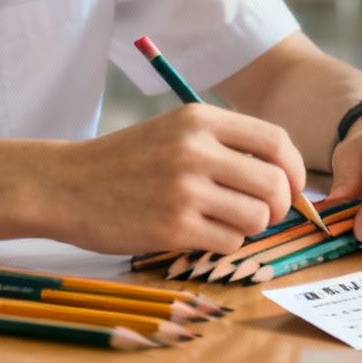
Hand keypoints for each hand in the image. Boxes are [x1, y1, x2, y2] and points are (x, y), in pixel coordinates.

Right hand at [51, 103, 306, 254]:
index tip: (291, 186)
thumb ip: (224, 145)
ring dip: (250, 227)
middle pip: (275, 183)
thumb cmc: (126, 161)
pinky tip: (202, 234)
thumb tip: (284, 177)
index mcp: (199, 119)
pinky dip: (225, 243)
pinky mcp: (173, 228)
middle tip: (263, 213)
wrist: (66, 185)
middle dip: (279, 206)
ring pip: (257, 217)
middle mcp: (195, 150)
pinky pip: (230, 242)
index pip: (276, 141)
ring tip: (225, 222)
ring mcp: (184, 190)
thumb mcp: (173, 131)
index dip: (294, 169)